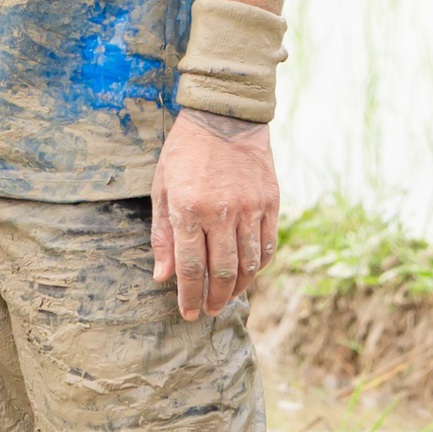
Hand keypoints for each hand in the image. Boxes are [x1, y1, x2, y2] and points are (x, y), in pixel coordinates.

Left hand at [152, 108, 278, 319]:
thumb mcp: (161, 187)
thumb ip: (163, 234)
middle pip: (222, 271)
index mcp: (188, 209)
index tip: (187, 313)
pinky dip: (258, 267)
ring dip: (238, 287)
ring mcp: (250, 209)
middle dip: (214, 297)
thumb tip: (162, 276)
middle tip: (208, 311)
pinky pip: (267, 246)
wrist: (224, 118)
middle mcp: (221, 212)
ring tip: (226, 298)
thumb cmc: (185, 153)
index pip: (190, 266)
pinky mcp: (270, 204)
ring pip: (248, 264)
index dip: (188, 295)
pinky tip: (247, 274)